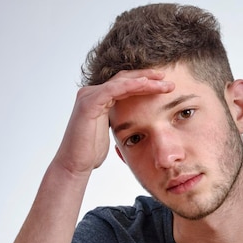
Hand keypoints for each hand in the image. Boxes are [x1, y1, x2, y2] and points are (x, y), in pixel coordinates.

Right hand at [54, 69, 174, 175]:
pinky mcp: (89, 102)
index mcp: (98, 99)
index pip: (124, 85)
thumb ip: (118, 120)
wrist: (75, 165)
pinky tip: (146, 84)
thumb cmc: (91, 152)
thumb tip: (132, 122)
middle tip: (167, 79)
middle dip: (147, 78)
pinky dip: (131, 85)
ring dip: (145, 81)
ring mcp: (89, 96)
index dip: (144, 83)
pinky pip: (114, 89)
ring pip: (122, 82)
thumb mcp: (110, 132)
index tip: (163, 85)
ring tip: (164, 82)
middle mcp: (92, 93)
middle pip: (124, 79)